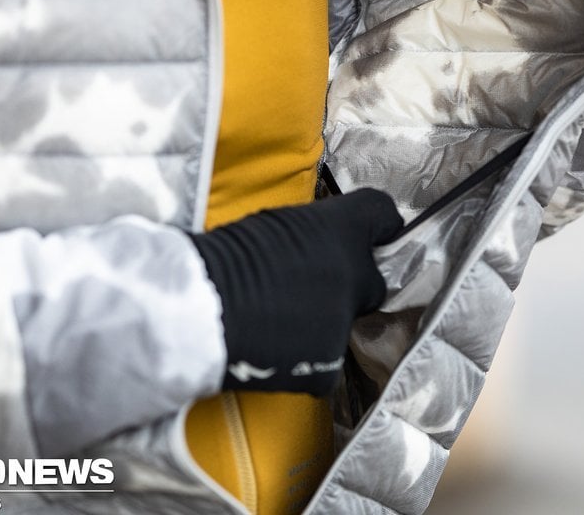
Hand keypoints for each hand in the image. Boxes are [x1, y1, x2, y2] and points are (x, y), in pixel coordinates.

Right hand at [190, 189, 402, 394]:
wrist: (198, 311)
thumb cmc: (224, 258)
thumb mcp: (274, 225)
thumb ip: (313, 235)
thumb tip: (320, 245)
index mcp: (343, 229)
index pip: (385, 216)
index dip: (378, 228)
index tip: (373, 235)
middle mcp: (356, 275)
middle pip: (374, 280)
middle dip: (351, 285)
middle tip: (310, 286)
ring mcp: (344, 324)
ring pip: (344, 324)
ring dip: (322, 322)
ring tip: (278, 320)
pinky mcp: (329, 367)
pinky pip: (324, 360)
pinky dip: (304, 357)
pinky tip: (273, 346)